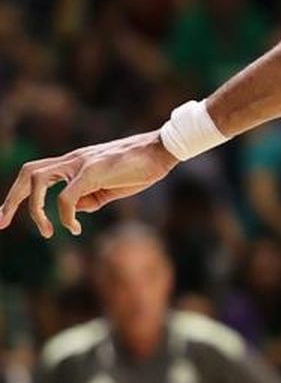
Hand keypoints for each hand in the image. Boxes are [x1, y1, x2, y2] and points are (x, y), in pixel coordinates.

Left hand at [0, 130, 174, 237]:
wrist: (163, 150)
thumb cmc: (142, 169)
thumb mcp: (111, 189)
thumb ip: (89, 199)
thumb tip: (73, 212)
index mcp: (75, 164)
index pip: (36, 175)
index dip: (18, 197)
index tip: (7, 218)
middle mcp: (73, 160)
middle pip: (27, 173)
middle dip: (11, 200)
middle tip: (1, 223)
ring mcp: (81, 163)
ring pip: (37, 179)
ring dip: (35, 209)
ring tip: (46, 232)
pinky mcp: (92, 170)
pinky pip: (66, 196)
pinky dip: (65, 215)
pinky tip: (74, 228)